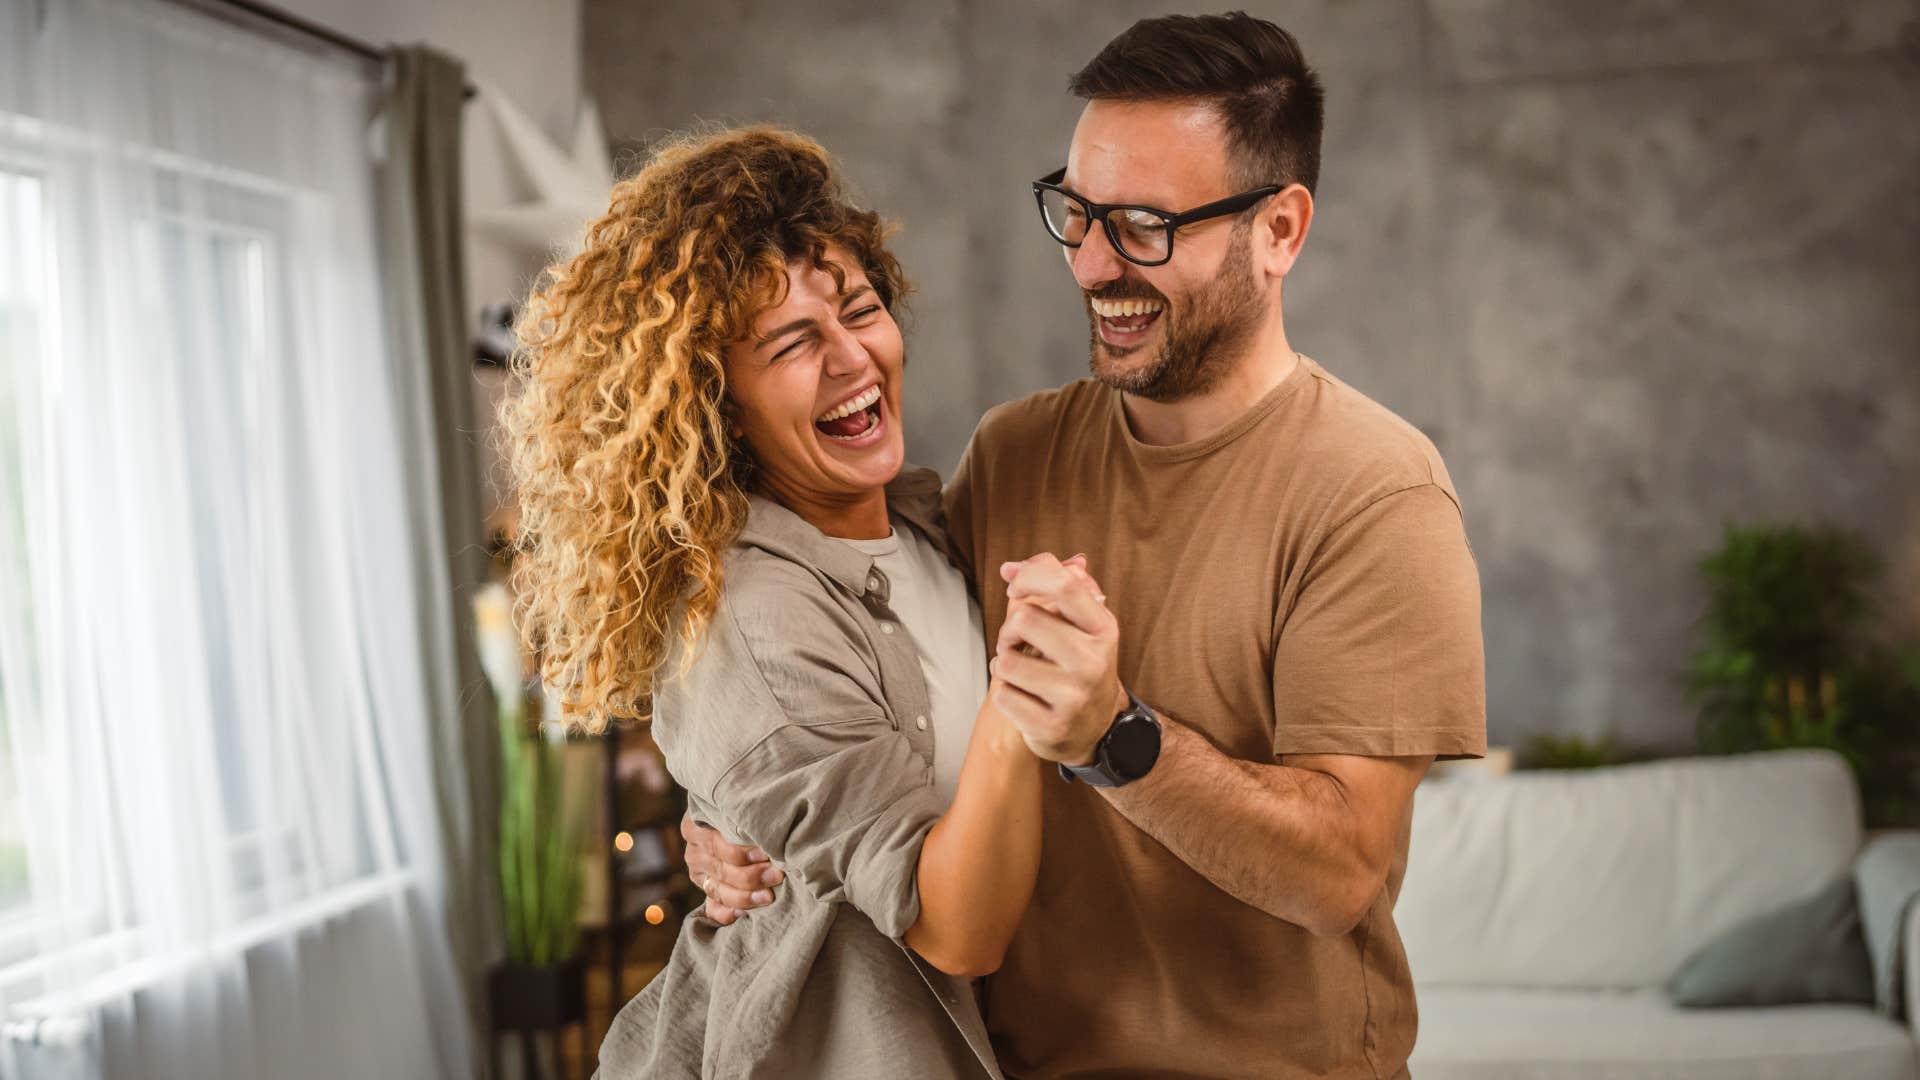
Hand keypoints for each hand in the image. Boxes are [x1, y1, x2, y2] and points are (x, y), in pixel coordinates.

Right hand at [679, 810, 783, 924]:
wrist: (747, 818)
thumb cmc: (750, 809)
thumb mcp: (741, 804)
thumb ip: (745, 815)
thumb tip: (767, 823)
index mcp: (695, 825)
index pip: (717, 845)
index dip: (742, 852)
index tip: (767, 853)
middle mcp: (693, 851)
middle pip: (721, 869)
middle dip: (751, 876)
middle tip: (777, 875)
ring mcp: (698, 873)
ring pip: (719, 892)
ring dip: (745, 896)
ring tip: (768, 896)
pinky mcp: (708, 891)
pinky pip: (714, 909)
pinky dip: (728, 914)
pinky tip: (744, 914)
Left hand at [990, 553, 1128, 764]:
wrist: (1095, 728)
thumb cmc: (1078, 665)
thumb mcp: (1079, 624)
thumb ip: (1051, 587)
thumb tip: (1010, 567)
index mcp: (1103, 629)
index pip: (1064, 584)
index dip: (1029, 577)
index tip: (1015, 587)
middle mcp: (1093, 662)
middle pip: (1024, 619)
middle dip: (1009, 629)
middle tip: (1016, 642)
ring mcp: (1074, 697)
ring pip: (1006, 661)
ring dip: (1003, 663)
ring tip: (1020, 672)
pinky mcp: (1052, 727)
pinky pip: (1002, 696)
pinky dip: (1004, 694)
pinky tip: (1024, 697)